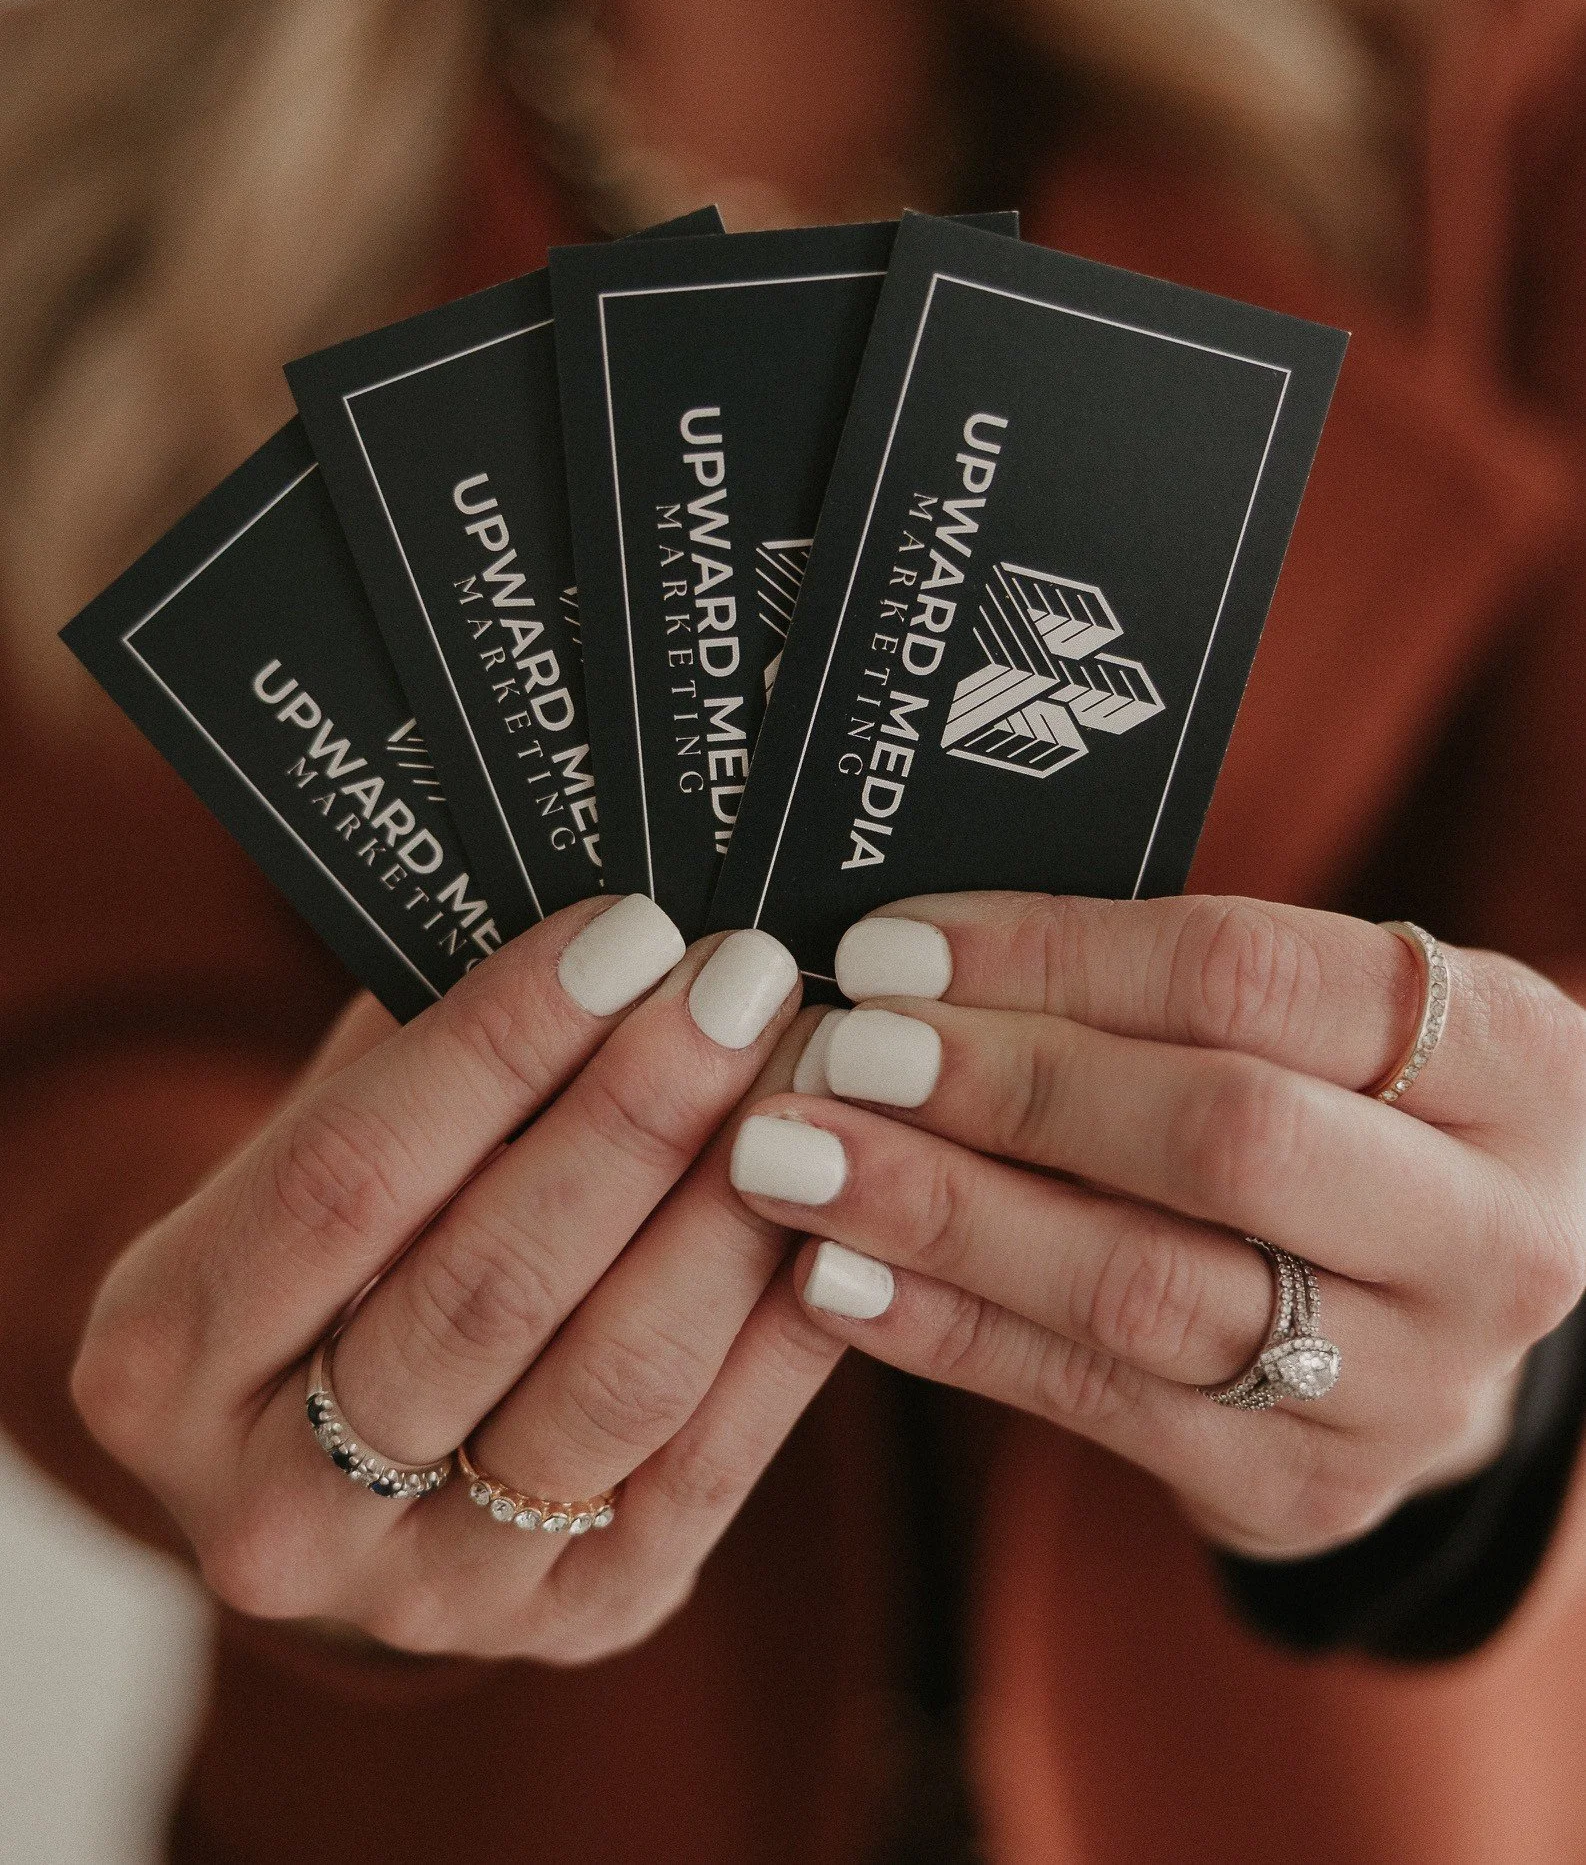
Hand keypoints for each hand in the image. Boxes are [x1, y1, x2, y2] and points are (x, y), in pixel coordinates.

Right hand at [71, 899, 841, 1658]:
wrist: (340, 1454)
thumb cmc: (344, 1237)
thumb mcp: (324, 1137)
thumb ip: (428, 1042)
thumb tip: (610, 914)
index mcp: (163, 1355)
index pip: (348, 1178)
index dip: (498, 1046)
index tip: (628, 930)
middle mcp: (274, 1507)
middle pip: (489, 1288)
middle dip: (638, 1116)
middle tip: (744, 980)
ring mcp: (429, 1592)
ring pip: (617, 1382)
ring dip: (733, 1206)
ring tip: (810, 1070)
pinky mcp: (577, 1623)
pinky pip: (711, 1464)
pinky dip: (789, 1324)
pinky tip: (841, 1202)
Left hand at [727, 893, 1585, 1557]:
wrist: (1452, 1308)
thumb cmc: (1350, 1108)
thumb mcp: (1334, 1015)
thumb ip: (1165, 973)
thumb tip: (910, 949)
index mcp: (1512, 1062)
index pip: (1256, 978)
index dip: (1056, 956)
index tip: (893, 948)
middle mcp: (1490, 1231)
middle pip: (1219, 1137)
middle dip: (1004, 1087)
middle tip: (838, 1053)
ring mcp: (1409, 1383)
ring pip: (1145, 1287)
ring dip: (944, 1216)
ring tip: (790, 1159)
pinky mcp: (1308, 1489)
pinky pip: (1097, 1404)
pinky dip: (950, 1331)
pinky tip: (838, 1273)